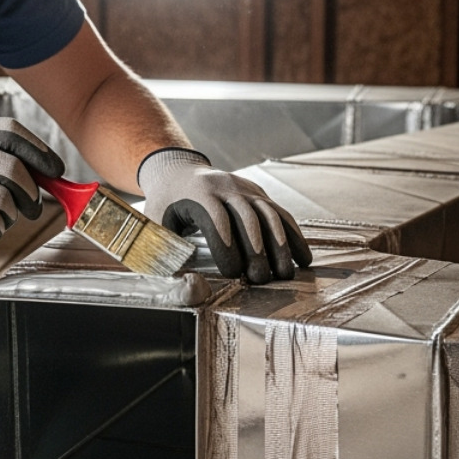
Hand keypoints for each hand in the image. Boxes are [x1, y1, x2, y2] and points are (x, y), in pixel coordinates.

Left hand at [137, 148, 310, 282]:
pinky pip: (281, 214)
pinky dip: (293, 236)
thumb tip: (192, 287)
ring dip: (280, 246)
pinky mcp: (259, 194)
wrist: (177, 172)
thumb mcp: (156, 227)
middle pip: (247, 218)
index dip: (226, 246)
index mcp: (198, 194)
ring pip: (269, 215)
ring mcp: (246, 188)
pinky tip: (303, 259)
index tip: (232, 273)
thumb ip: (167, 256)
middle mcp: (226, 187)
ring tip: (285, 275)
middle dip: (257, 250)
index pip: (216, 219)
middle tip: (261, 280)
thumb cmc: (165, 207)